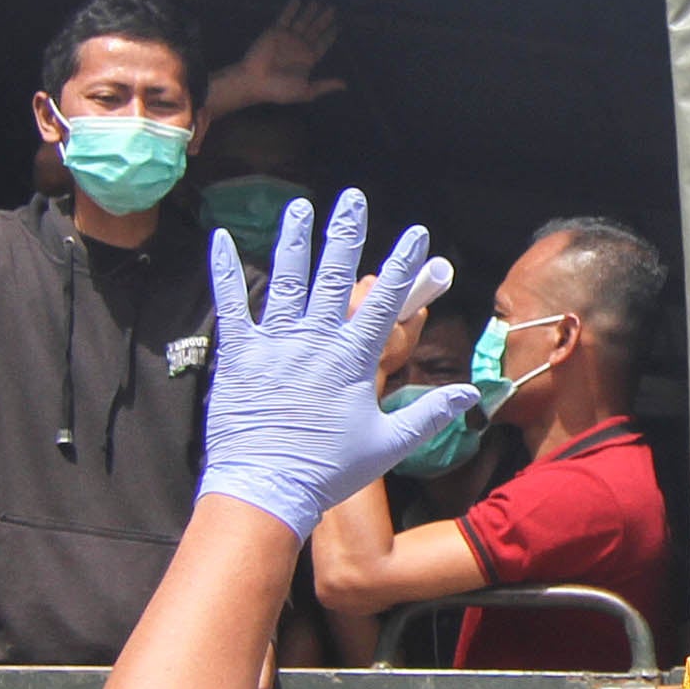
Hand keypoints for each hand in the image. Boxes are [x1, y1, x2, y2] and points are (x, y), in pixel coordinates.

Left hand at [197, 190, 472, 540]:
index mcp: (352, 359)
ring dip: (294, 240)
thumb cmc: (329, 472)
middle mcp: (314, 340)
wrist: (267, 489)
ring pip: (286, 279)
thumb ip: (429, 414)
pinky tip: (219, 239)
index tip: (415, 233)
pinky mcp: (238, 355)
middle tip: (352, 199)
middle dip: (345, 233)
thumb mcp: (388, 445)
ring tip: (301, 207)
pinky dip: (224, 270)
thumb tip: (470, 394)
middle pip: (334, 276)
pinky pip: (230, 304)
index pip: (385, 301)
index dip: (402, 264)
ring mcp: (274, 344)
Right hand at [205, 0, 346, 120]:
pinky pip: (285, 18)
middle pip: (315, 29)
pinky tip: (297, 0)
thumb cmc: (280, 89)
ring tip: (317, 2)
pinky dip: (291, 9)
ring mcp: (287, 38)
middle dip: (324, 19)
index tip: (338, 25)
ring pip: (302, 21)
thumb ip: (324, 85)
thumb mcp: (306, 91)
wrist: (255, 81)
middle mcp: (299, 46)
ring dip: (310, 12)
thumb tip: (345, 85)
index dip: (330, 35)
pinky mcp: (275, 32)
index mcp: (308, 59)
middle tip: (332, 8)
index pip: (322, 43)